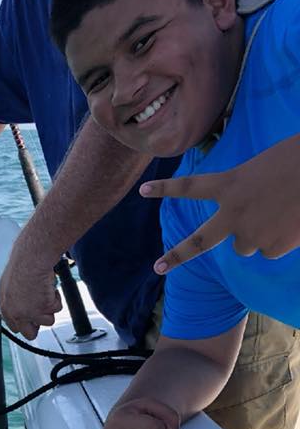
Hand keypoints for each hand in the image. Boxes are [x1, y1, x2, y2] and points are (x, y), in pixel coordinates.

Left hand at [0, 249, 62, 339]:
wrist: (31, 260)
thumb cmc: (21, 266)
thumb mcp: (10, 285)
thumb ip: (15, 300)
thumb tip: (23, 305)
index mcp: (6, 307)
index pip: (15, 326)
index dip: (25, 323)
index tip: (31, 318)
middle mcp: (17, 313)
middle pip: (29, 334)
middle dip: (38, 325)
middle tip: (43, 312)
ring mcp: (31, 313)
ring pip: (48, 321)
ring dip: (50, 307)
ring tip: (46, 291)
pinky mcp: (44, 308)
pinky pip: (57, 308)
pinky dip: (57, 298)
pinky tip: (50, 287)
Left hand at [140, 134, 299, 274]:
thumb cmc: (297, 161)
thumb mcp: (263, 170)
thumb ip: (245, 195)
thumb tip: (248, 226)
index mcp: (230, 184)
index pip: (190, 187)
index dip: (166, 188)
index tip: (143, 190)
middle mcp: (234, 213)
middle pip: (199, 242)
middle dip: (177, 256)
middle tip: (158, 267)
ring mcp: (251, 234)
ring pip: (245, 246)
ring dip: (257, 235)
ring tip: (279, 213)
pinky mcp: (271, 248)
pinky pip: (269, 250)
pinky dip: (280, 241)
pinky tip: (292, 221)